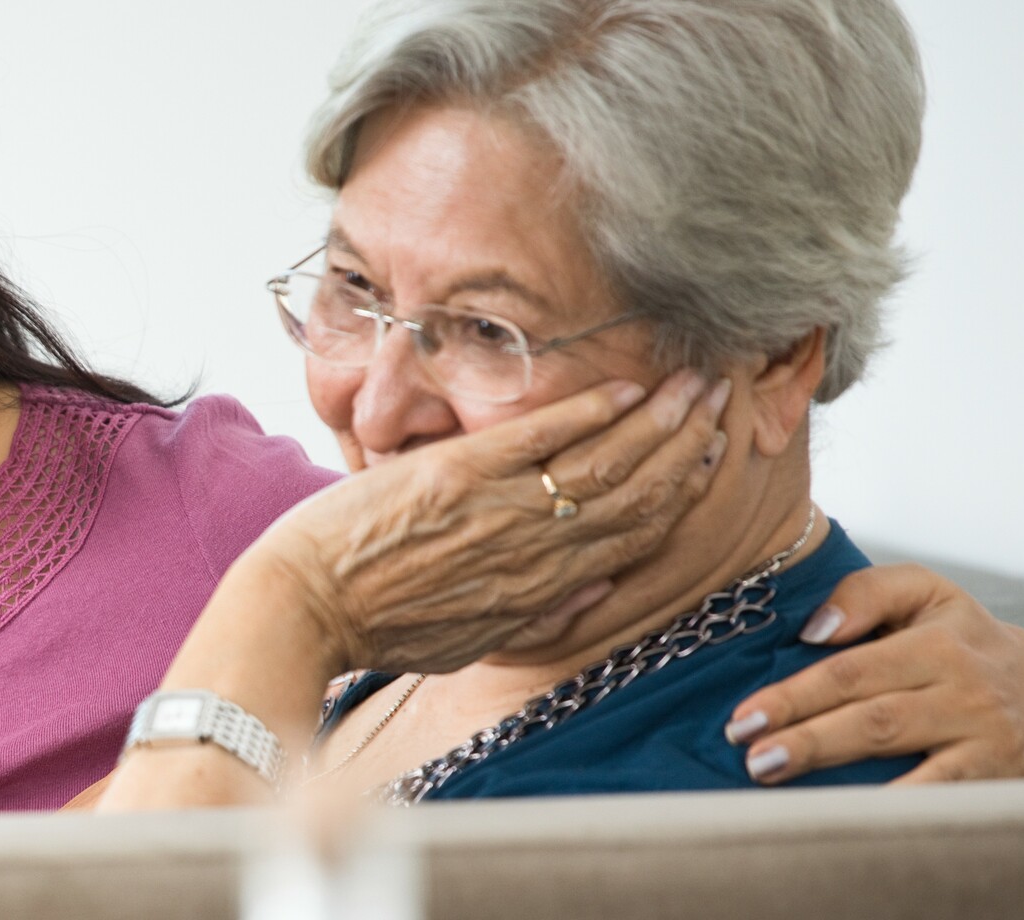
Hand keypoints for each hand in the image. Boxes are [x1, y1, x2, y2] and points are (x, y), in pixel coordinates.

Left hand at [251, 369, 730, 677]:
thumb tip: (591, 593)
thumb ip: (534, 613)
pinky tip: (626, 388)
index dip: (679, 494)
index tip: (707, 458)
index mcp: (539, 592)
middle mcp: (533, 551)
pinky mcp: (456, 475)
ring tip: (695, 385)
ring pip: (604, 463)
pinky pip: (541, 438)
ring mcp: (497, 510)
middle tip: (721, 403)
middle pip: (635, 494)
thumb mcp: (468, 639)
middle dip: (686, 446)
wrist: (302, 608)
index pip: (633, 538)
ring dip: (657, 421)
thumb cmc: (378, 625)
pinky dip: (590, 411)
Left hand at [725, 564, 1023, 783]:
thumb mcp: (925, 594)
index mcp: (934, 639)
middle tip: (751, 755)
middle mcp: (961, 687)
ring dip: (836, 771)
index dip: (795, 694)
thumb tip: (813, 629)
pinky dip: (894, 807)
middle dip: (805, 738)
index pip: (851, 669)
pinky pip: (940, 795)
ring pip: (900, 753)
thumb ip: (866, 592)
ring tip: (779, 782)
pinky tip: (848, 817)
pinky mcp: (997, 776)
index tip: (744, 716)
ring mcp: (981, 735)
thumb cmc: (963, 640)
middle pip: (871, 716)